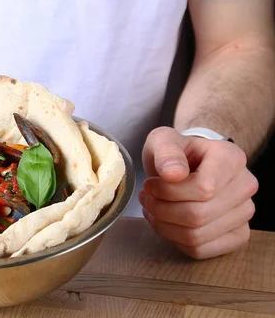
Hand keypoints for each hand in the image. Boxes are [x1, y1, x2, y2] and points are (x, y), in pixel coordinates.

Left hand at [140, 127, 257, 258]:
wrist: (187, 164)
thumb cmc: (176, 153)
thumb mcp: (163, 141)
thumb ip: (166, 152)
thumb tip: (173, 174)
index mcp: (232, 158)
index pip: (203, 188)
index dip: (167, 191)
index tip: (149, 183)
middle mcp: (245, 186)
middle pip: (197, 215)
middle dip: (161, 209)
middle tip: (145, 198)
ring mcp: (244, 213)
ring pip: (197, 236)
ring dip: (164, 225)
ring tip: (152, 208)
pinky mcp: (237, 235)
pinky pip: (201, 250)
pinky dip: (174, 240)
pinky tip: (165, 222)